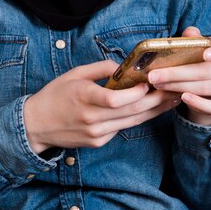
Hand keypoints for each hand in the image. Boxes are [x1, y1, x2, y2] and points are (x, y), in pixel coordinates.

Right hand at [23, 60, 179, 153]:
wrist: (36, 125)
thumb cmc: (55, 95)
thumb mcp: (74, 74)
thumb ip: (100, 68)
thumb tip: (124, 67)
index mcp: (84, 98)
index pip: (114, 99)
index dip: (135, 93)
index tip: (150, 82)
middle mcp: (92, 118)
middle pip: (131, 112)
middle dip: (156, 101)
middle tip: (174, 90)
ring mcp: (96, 134)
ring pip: (132, 122)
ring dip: (154, 111)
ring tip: (171, 100)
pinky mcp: (99, 142)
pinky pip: (122, 128)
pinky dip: (137, 118)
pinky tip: (150, 109)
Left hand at [147, 26, 210, 125]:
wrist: (206, 93)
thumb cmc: (198, 64)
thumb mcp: (195, 51)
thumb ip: (193, 41)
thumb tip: (190, 32)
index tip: (206, 54)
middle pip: (209, 70)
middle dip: (178, 72)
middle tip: (155, 74)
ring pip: (206, 87)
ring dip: (179, 86)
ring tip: (159, 84)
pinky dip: (198, 103)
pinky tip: (182, 98)